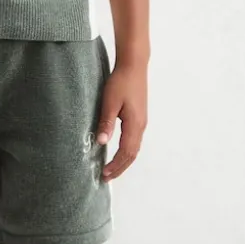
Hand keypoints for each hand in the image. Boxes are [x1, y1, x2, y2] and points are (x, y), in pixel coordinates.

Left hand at [95, 61, 147, 181]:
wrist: (134, 66)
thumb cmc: (121, 81)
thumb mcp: (110, 102)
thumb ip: (107, 122)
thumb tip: (102, 142)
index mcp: (135, 124)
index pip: (126, 152)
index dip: (116, 165)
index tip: (105, 174)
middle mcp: (141, 126)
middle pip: (132, 154)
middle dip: (120, 167)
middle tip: (106, 177)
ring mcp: (142, 122)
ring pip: (134, 148)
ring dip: (124, 160)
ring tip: (112, 169)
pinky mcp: (139, 117)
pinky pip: (134, 140)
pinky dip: (127, 151)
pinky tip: (118, 151)